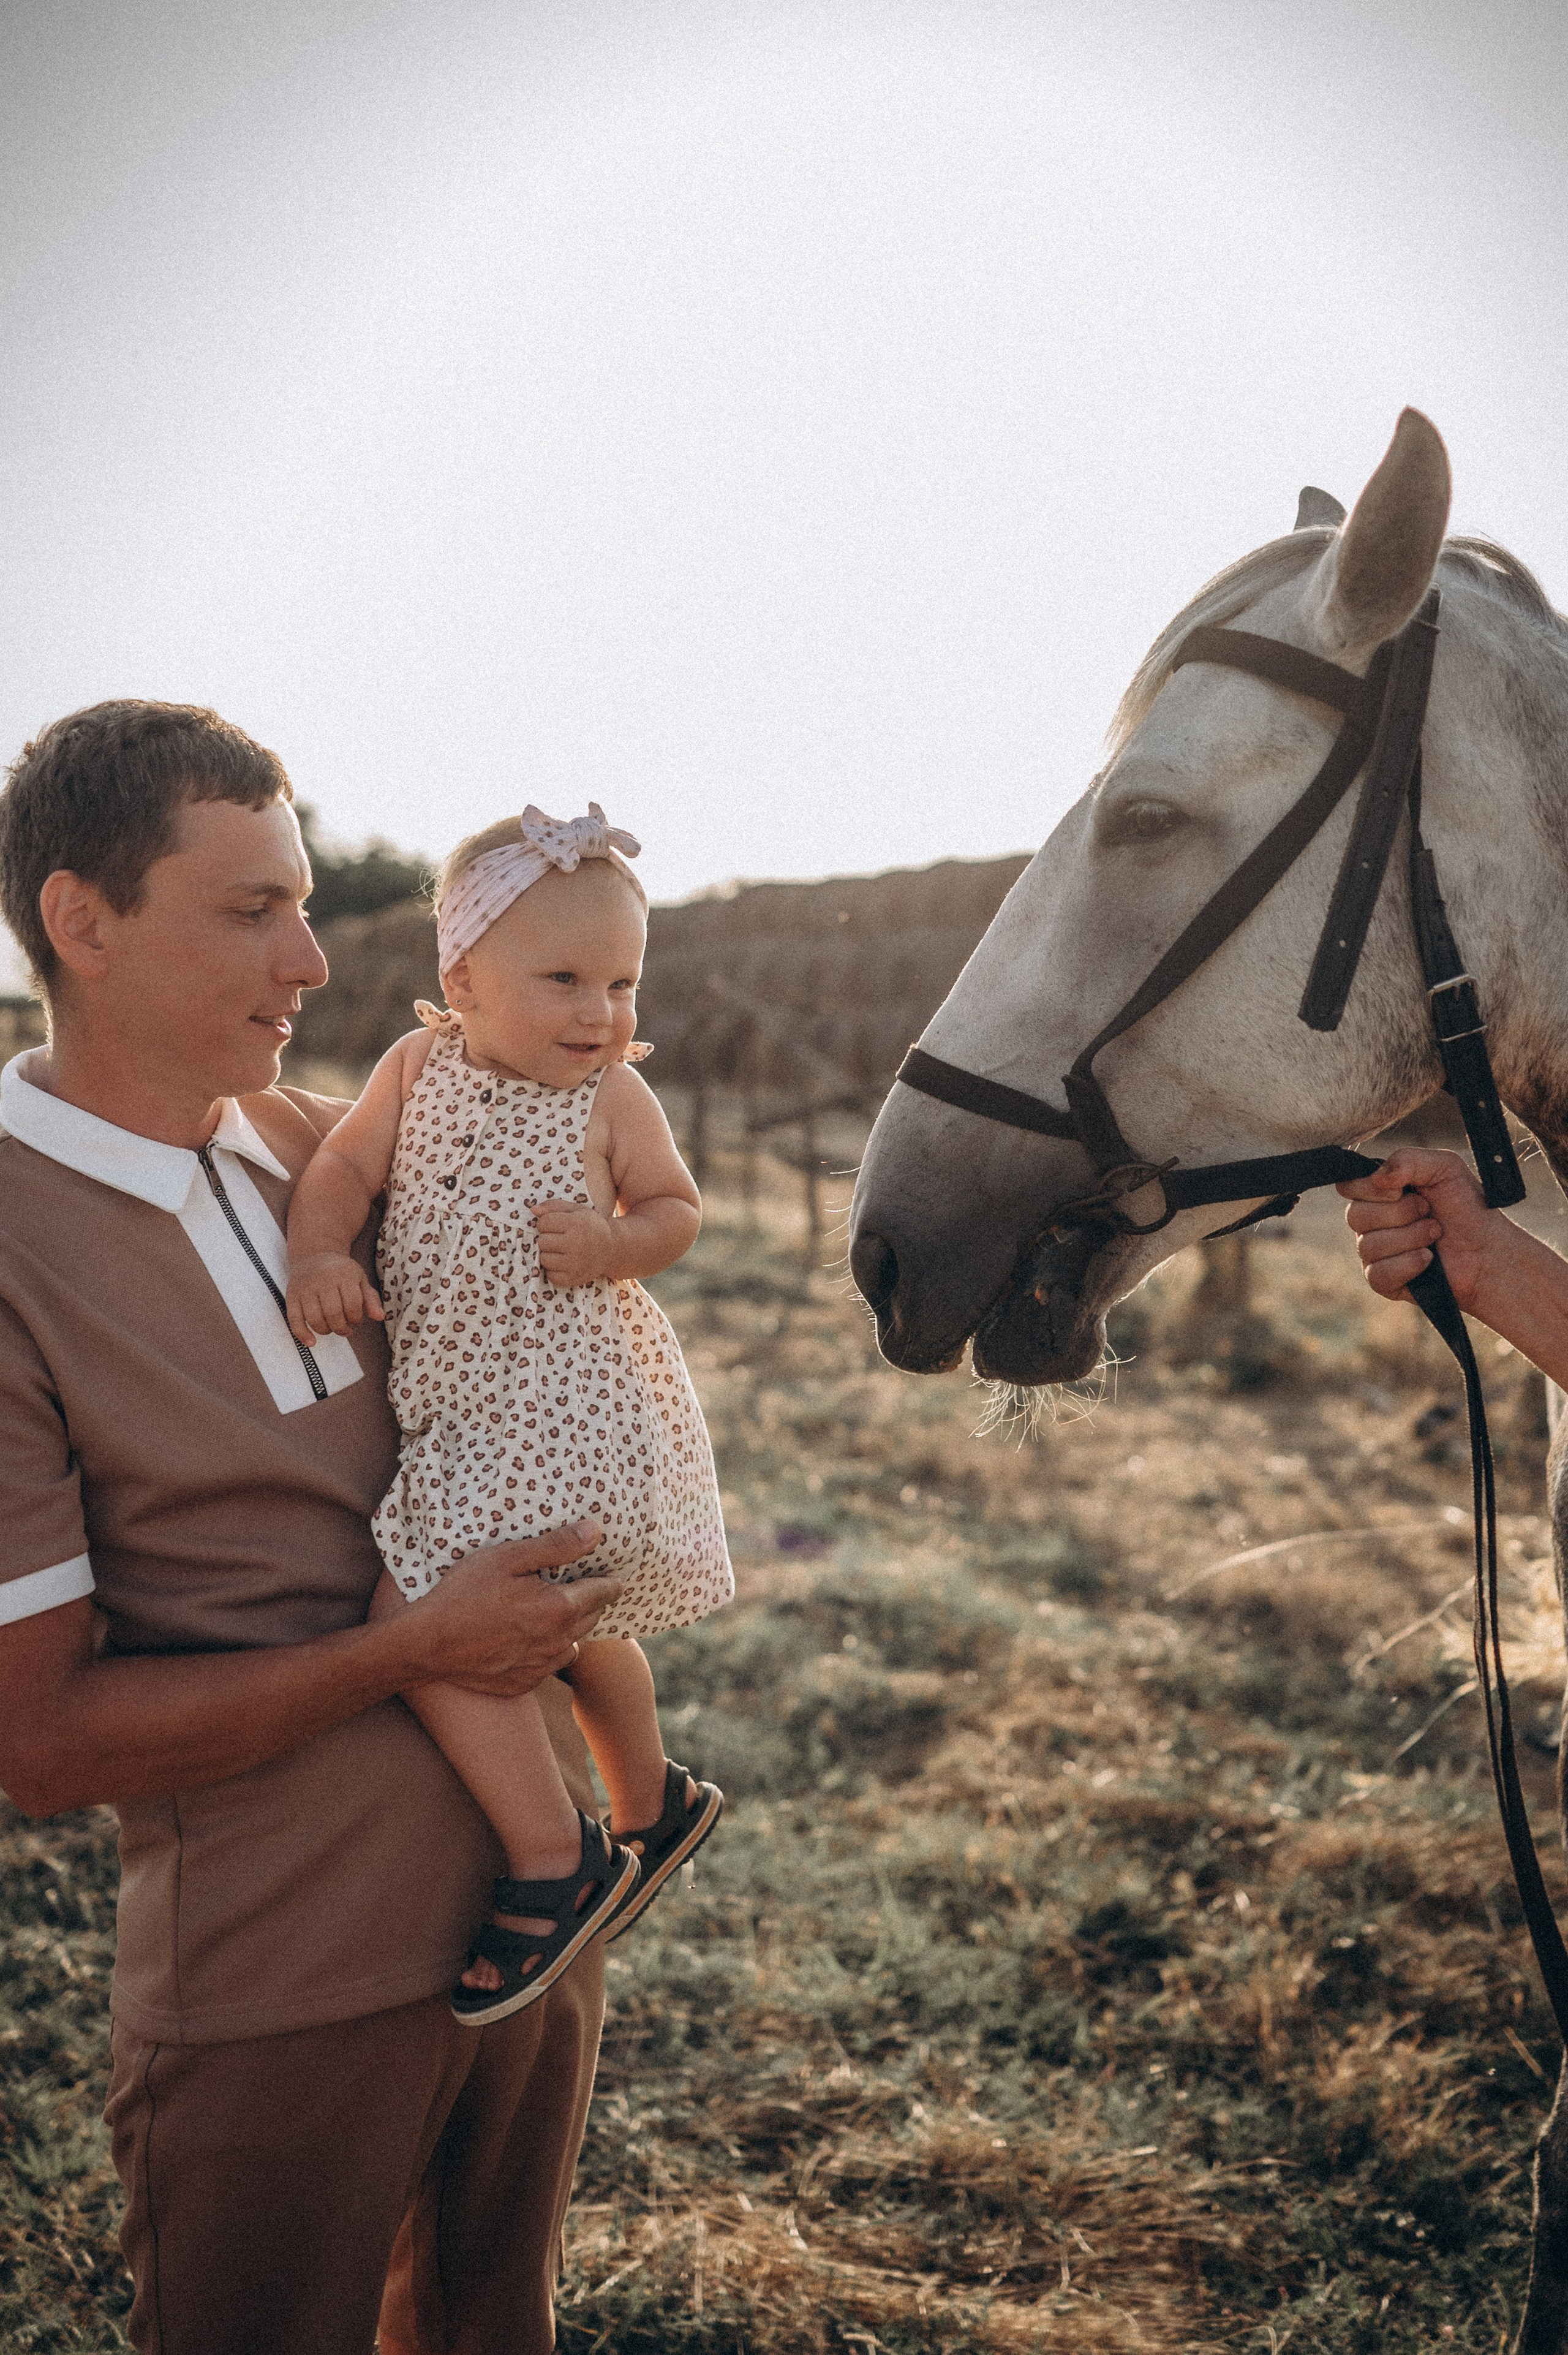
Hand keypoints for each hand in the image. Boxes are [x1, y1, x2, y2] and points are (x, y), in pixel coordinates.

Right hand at [287, 1253, 385, 1343]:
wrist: (314, 1254)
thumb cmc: (340, 1270)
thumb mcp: (360, 1279)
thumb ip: (371, 1298)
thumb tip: (380, 1316)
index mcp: (344, 1275)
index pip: (352, 1305)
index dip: (356, 1318)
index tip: (356, 1320)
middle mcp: (323, 1280)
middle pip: (333, 1313)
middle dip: (342, 1328)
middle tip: (345, 1329)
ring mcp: (305, 1288)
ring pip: (315, 1318)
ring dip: (326, 1331)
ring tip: (331, 1329)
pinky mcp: (292, 1295)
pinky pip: (294, 1319)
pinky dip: (302, 1334)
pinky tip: (311, 1342)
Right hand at [401, 1519, 623, 1694]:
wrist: (426, 1644)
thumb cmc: (464, 1593)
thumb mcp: (508, 1558)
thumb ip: (556, 1546)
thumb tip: (596, 1532)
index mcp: (559, 1608)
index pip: (604, 1592)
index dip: (611, 1579)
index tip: (614, 1572)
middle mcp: (557, 1641)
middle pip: (592, 1618)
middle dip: (591, 1600)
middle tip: (581, 1585)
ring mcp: (540, 1666)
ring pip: (573, 1643)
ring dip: (571, 1627)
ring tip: (553, 1610)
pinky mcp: (523, 1683)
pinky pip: (549, 1665)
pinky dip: (547, 1650)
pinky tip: (529, 1637)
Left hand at [534, 1200, 615, 1287]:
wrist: (612, 1249)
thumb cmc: (589, 1226)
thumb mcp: (576, 1210)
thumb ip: (554, 1206)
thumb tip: (533, 1209)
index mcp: (577, 1223)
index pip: (543, 1223)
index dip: (546, 1223)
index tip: (556, 1225)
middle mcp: (577, 1243)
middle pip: (542, 1241)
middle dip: (547, 1238)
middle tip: (560, 1238)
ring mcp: (576, 1263)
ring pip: (544, 1259)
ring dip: (549, 1254)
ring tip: (561, 1250)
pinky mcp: (574, 1278)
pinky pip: (551, 1275)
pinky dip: (554, 1270)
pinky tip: (564, 1263)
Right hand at [1338, 1147, 1494, 1308]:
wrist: (1489, 1250)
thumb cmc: (1467, 1208)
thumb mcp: (1445, 1167)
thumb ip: (1409, 1159)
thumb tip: (1378, 1178)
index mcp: (1379, 1193)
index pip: (1347, 1186)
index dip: (1371, 1189)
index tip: (1402, 1189)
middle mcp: (1371, 1222)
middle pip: (1355, 1216)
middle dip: (1400, 1213)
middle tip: (1429, 1212)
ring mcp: (1374, 1253)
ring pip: (1368, 1245)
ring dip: (1411, 1238)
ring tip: (1435, 1235)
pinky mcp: (1383, 1281)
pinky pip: (1378, 1273)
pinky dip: (1409, 1264)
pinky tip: (1429, 1260)